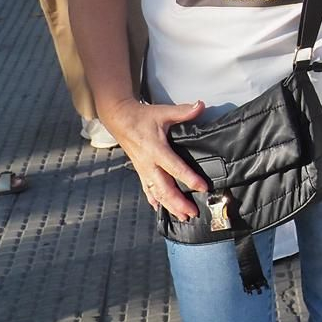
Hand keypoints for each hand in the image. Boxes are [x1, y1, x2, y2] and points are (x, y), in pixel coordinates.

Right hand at [103, 97, 210, 219]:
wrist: (119, 119)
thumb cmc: (142, 116)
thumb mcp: (163, 111)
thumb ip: (183, 111)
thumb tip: (201, 105)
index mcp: (156, 150)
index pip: (175, 167)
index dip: (189, 179)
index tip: (203, 188)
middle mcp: (149, 163)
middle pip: (164, 188)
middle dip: (178, 202)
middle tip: (192, 213)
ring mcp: (143, 169)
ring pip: (156, 192)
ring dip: (169, 205)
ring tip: (183, 216)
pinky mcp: (140, 170)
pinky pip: (147, 188)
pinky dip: (154, 199)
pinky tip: (159, 209)